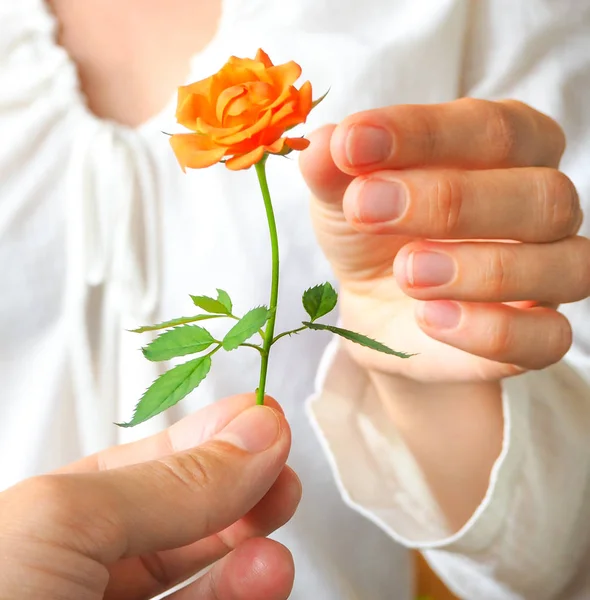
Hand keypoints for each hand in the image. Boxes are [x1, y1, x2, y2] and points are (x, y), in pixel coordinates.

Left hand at [0, 395, 299, 599]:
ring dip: (252, 539)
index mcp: (53, 522)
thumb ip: (170, 480)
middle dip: (240, 482)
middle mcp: (84, 573)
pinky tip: (265, 573)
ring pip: (205, 574)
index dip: (207, 435)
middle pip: (185, 515)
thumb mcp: (64, 522)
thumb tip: (254, 432)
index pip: (147, 464)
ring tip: (281, 513)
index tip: (261, 415)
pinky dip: (247, 591)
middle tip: (279, 462)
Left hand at [301, 99, 587, 382]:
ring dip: (478, 268)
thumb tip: (324, 142)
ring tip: (406, 272)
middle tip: (367, 208)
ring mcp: (548, 274)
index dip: (423, 132)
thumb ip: (336, 167)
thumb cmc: (373, 234)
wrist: (374, 306)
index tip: (352, 144)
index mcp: (508, 151)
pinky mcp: (535, 335)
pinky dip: (492, 330)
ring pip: (562, 265)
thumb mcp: (342, 196)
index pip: (494, 128)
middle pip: (541, 194)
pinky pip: (546, 337)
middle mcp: (542, 206)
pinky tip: (429, 319)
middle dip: (451, 201)